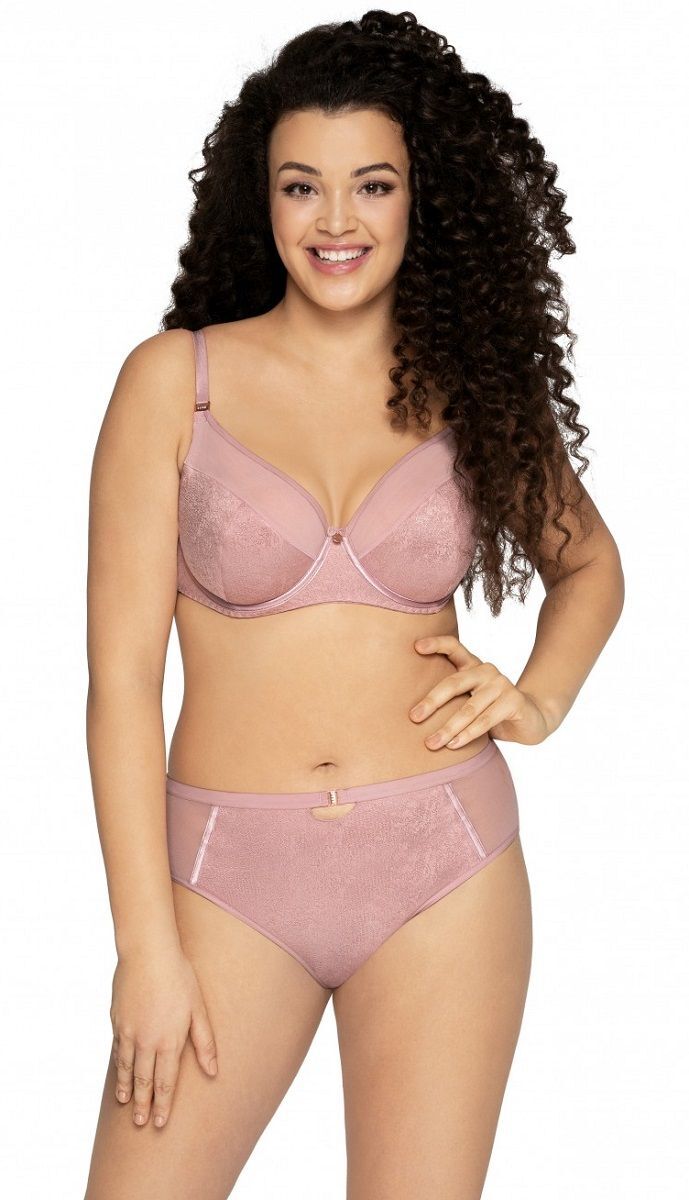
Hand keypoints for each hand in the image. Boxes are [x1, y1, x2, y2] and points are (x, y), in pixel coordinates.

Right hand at [110, 944, 217, 1128]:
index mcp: (169, 1040)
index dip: (163, 1104)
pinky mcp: (117, 1020)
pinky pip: (117, 1049)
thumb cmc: (179, 976)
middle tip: (140, 1123)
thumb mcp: (199, 1008)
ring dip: (126, 1088)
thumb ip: (205, 1042)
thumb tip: (213, 1070)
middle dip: (142, 1104)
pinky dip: (118, 1065)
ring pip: (127, 1068)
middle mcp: (147, 1041)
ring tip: (125, 1104)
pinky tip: (119, 1071)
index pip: (166, 1081)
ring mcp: (128, 1031)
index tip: (160, 1122)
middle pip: (144, 1080)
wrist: (147, 952)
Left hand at [409, 635, 550, 748]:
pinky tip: (454, 745)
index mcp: (473, 666)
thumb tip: (413, 716)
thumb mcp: (471, 702)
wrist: (532, 720)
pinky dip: (468, 735)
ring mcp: (502, 684)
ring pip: (469, 708)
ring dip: (448, 728)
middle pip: (454, 683)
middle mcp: (487, 671)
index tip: (416, 646)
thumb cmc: (492, 712)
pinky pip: (485, 720)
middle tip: (414, 717)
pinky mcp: (513, 701)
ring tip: (432, 743)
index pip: (454, 648)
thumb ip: (452, 701)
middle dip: (432, 702)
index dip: (436, 644)